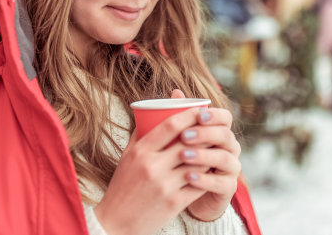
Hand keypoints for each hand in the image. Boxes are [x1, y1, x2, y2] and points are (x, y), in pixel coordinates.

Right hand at [94, 103, 206, 234]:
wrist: (116, 222)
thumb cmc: (123, 185)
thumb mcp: (127, 157)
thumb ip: (141, 133)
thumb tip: (153, 112)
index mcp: (141, 151)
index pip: (171, 125)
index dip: (190, 115)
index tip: (200, 109)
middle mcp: (152, 166)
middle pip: (189, 141)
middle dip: (205, 131)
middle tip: (214, 126)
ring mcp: (165, 185)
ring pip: (198, 162)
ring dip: (209, 153)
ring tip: (216, 146)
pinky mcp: (174, 203)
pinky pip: (199, 183)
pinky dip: (207, 174)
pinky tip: (211, 169)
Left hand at [178, 96, 241, 221]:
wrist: (184, 193)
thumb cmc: (182, 160)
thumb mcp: (178, 139)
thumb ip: (179, 117)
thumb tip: (175, 92)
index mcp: (219, 132)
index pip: (225, 118)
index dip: (214, 115)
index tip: (197, 114)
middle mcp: (229, 148)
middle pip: (225, 135)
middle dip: (205, 134)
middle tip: (184, 136)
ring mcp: (231, 168)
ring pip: (224, 158)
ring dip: (203, 155)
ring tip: (183, 156)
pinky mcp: (227, 188)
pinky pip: (221, 183)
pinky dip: (205, 179)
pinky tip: (188, 177)